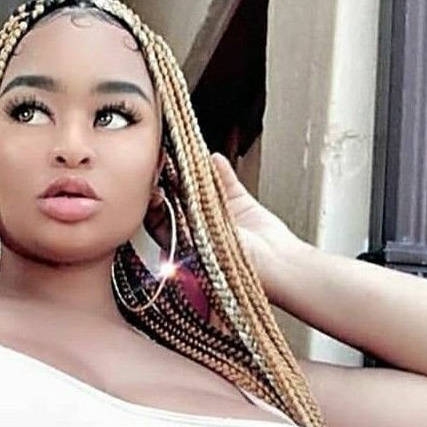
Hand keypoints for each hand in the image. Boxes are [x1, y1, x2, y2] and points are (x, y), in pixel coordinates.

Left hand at [143, 152, 305, 297]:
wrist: (276, 267)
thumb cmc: (234, 271)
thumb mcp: (196, 247)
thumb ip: (177, 225)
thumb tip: (157, 201)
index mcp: (183, 246)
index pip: (160, 220)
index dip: (154, 202)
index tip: (150, 185)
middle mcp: (199, 230)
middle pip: (179, 199)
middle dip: (171, 181)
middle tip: (164, 162)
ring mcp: (219, 215)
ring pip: (201, 187)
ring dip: (193, 172)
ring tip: (184, 154)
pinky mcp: (239, 203)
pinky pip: (226, 181)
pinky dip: (219, 169)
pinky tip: (213, 159)